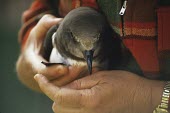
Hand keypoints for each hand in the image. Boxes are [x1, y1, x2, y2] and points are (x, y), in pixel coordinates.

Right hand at [16, 14, 85, 90]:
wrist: (30, 64)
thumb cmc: (34, 46)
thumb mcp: (36, 33)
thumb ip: (45, 24)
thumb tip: (60, 19)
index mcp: (33, 64)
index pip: (41, 71)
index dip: (52, 71)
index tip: (65, 68)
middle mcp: (40, 76)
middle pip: (55, 80)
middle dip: (69, 76)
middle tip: (82, 68)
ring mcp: (49, 81)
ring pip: (61, 85)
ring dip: (74, 79)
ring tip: (86, 70)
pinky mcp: (56, 84)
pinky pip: (65, 86)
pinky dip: (75, 81)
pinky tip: (86, 74)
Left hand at [34, 70, 164, 112]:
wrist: (141, 98)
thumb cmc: (125, 84)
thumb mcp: (101, 77)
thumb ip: (80, 83)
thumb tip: (65, 86)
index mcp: (89, 100)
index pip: (58, 96)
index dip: (46, 86)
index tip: (38, 77)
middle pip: (57, 108)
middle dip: (55, 94)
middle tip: (65, 82)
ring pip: (64, 112)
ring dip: (62, 100)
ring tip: (74, 88)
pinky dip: (70, 105)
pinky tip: (79, 96)